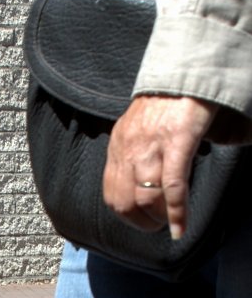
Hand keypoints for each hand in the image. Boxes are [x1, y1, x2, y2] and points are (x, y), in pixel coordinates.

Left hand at [103, 95, 217, 239]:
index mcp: (118, 146)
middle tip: (156, 227)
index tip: (139, 222)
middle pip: (125, 201)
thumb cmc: (166, 102)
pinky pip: (173, 187)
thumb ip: (134, 153)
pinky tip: (181, 228)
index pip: (111, 193)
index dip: (125, 215)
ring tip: (169, 224)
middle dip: (140, 222)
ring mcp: (151, 145)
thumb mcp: (138, 129)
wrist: (185, 70)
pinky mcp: (176, 140)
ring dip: (158, 218)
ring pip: (146, 198)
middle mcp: (129, 148)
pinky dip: (176, 213)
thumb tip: (140, 182)